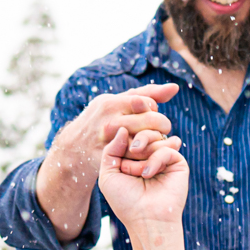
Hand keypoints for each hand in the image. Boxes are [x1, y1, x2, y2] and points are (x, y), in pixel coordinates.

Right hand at [55, 83, 179, 178]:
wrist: (74, 149)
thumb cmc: (101, 119)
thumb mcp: (117, 102)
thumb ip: (147, 94)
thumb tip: (175, 87)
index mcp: (111, 104)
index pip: (147, 103)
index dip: (155, 109)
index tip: (153, 114)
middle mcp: (109, 122)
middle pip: (150, 122)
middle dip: (162, 126)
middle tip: (163, 131)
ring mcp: (109, 143)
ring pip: (146, 143)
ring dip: (157, 144)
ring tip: (157, 143)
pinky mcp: (111, 160)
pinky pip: (137, 161)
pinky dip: (147, 159)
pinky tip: (148, 156)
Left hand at [97, 127, 186, 229]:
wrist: (145, 219)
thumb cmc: (125, 201)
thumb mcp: (108, 174)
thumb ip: (111, 149)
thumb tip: (124, 128)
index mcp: (133, 156)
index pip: (129, 132)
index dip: (122, 139)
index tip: (118, 158)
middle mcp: (149, 155)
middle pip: (142, 129)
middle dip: (134, 142)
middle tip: (130, 158)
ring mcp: (164, 158)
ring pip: (155, 136)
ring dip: (143, 153)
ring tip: (139, 173)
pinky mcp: (178, 163)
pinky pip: (167, 149)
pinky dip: (155, 159)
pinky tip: (148, 174)